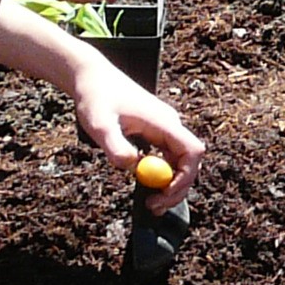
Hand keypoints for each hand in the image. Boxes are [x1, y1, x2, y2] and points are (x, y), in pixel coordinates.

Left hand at [69, 58, 205, 212]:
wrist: (91, 78)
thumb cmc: (96, 96)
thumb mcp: (99, 123)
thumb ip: (115, 145)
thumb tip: (130, 167)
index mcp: (163, 122)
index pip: (192, 151)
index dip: (185, 176)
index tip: (163, 193)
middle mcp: (169, 125)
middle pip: (189, 162)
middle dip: (177, 188)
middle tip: (153, 207)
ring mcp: (164, 129)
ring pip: (180, 163)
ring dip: (169, 185)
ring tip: (149, 202)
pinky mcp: (155, 133)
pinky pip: (167, 159)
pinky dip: (159, 175)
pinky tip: (142, 184)